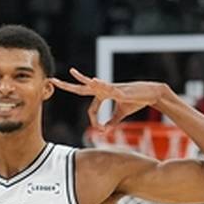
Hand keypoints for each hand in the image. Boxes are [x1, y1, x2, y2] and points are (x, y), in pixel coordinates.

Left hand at [48, 68, 174, 126]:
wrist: (150, 94)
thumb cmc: (135, 101)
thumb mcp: (121, 114)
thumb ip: (112, 121)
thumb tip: (104, 131)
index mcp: (102, 94)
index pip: (91, 109)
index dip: (94, 121)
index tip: (100, 130)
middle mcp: (104, 89)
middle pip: (81, 88)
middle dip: (67, 85)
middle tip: (53, 80)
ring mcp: (110, 87)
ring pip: (93, 84)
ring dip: (82, 79)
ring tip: (72, 72)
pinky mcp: (119, 89)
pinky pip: (108, 87)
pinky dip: (101, 85)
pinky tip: (94, 81)